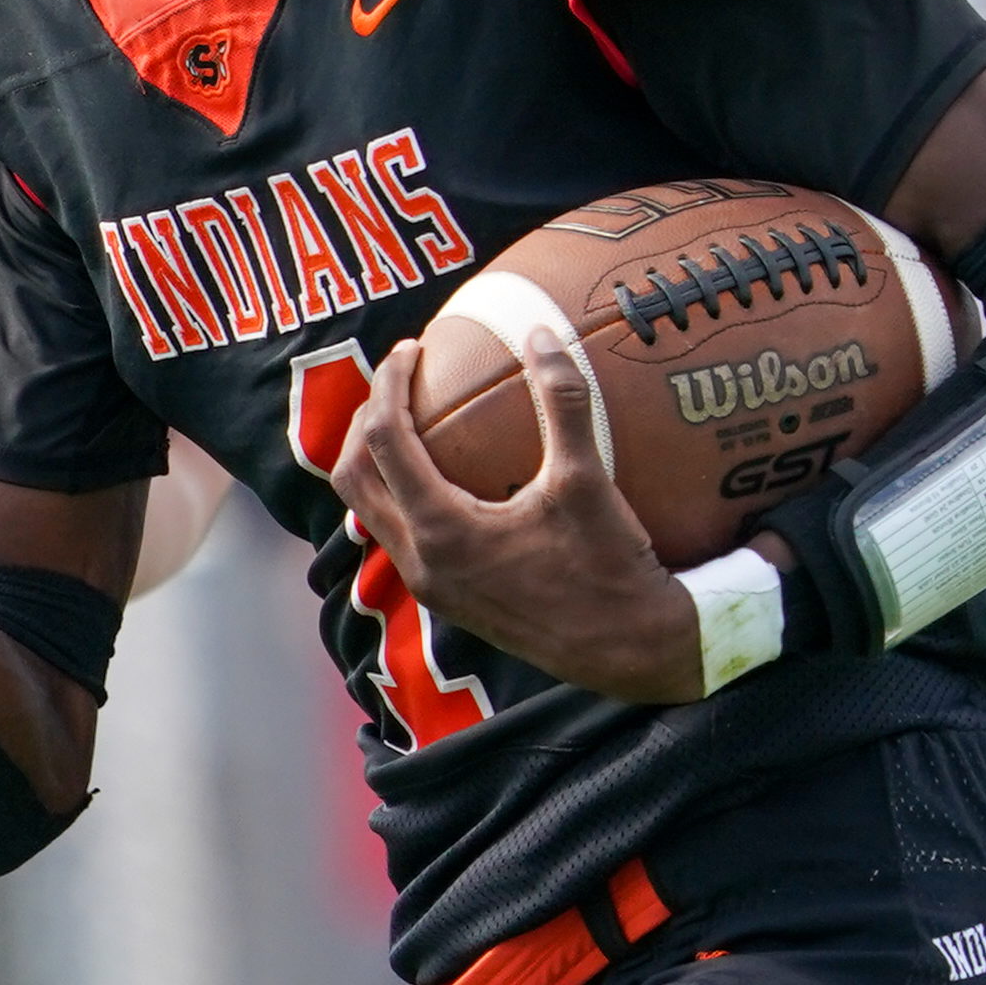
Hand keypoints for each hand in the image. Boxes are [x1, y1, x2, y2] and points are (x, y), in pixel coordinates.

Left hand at [333, 330, 701, 705]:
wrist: (630, 652)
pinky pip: (400, 534)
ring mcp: (431, 586)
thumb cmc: (609, 569)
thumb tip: (542, 333)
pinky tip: (447, 472)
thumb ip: (563, 400)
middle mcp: (422, 562)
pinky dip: (404, 494)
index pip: (384, 439)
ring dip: (377, 460)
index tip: (413, 348)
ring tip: (412, 418)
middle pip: (355, 476)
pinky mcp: (449, 598)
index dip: (389, 384)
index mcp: (442, 530)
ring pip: (372, 510)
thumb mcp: (586, 480)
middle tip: (400, 380)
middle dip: (365, 420)